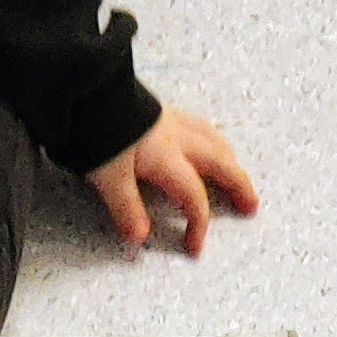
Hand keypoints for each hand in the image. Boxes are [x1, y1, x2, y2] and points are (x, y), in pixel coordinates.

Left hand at [88, 106, 256, 254]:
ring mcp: (170, 121)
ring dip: (228, 158)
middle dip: (237, 184)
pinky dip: (210, 137)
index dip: (198, 223)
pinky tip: (206, 140)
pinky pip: (198, 125)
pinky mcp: (159, 111)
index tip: (194, 247)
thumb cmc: (96, 129)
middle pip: (218, 162)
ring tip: (236, 172)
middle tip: (251, 204)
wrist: (86, 89)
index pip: (193, 195)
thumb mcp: (107, 176)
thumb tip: (140, 238)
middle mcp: (176, 137)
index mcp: (167, 155)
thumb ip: (127, 209)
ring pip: (212, 138)